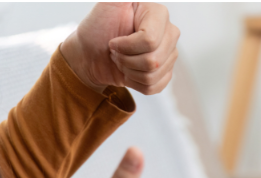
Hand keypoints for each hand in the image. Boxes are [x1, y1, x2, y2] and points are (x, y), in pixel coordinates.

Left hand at [60, 2, 179, 94]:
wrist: (90, 53)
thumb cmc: (97, 28)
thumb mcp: (109, 4)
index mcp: (159, 14)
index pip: (150, 40)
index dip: (126, 46)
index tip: (113, 40)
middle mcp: (169, 33)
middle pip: (154, 60)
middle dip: (127, 60)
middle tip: (116, 51)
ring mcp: (170, 54)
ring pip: (153, 75)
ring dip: (129, 71)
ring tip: (122, 60)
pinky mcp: (166, 73)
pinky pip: (155, 87)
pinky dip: (135, 83)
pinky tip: (129, 71)